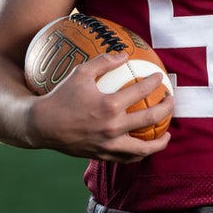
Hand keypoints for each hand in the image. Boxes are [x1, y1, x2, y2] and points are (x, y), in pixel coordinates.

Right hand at [25, 50, 172, 162]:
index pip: (141, 91)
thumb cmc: (60, 97)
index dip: (154, 82)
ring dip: (160, 141)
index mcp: (109, 106)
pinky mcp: (103, 155)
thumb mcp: (80, 73)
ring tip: (167, 134)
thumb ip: (103, 62)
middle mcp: (113, 127)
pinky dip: (140, 153)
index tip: (160, 77)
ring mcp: (109, 145)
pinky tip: (144, 147)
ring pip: (143, 148)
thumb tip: (124, 55)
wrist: (42, 126)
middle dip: (166, 108)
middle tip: (171, 101)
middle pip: (151, 118)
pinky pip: (128, 158)